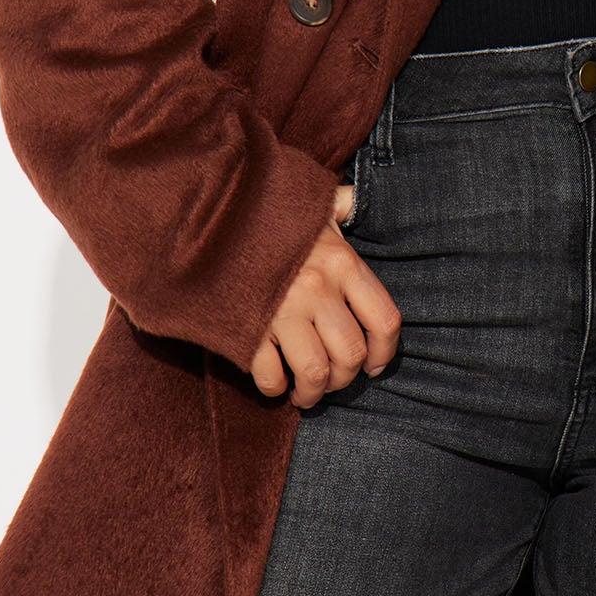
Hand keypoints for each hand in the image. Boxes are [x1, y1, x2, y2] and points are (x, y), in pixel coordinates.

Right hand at [249, 184, 402, 407]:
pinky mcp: (248, 329)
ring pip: (316, 373)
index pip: (385, 320)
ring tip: (304, 391)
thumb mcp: (312, 206)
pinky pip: (270, 376)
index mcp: (343, 262)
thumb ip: (340, 206)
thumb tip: (354, 202)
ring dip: (312, 392)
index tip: (374, 366)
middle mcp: (319, 288)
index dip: (384, 353)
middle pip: (351, 355)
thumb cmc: (268, 218)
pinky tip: (273, 380)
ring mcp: (283, 311)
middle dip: (344, 379)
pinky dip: (273, 387)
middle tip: (331, 379)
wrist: (209, 218)